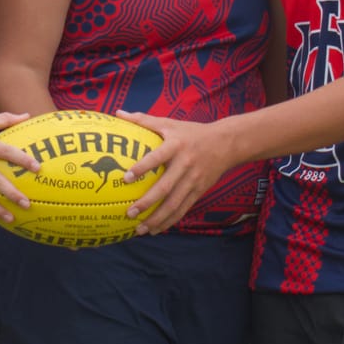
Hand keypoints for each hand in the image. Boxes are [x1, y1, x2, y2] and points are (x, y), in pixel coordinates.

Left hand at [120, 111, 240, 235]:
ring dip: (157, 218)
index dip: (142, 167)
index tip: (126, 178)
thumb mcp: (169, 123)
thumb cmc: (191, 133)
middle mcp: (185, 164)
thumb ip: (143, 120)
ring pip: (174, 203)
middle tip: (129, 212)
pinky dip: (169, 220)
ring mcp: (193, 180)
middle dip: (147, 202)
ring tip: (140, 229)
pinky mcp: (199, 191)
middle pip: (165, 187)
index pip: (157, 157)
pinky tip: (155, 229)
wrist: (225, 143)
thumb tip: (118, 113)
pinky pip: (183, 209)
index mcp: (176, 146)